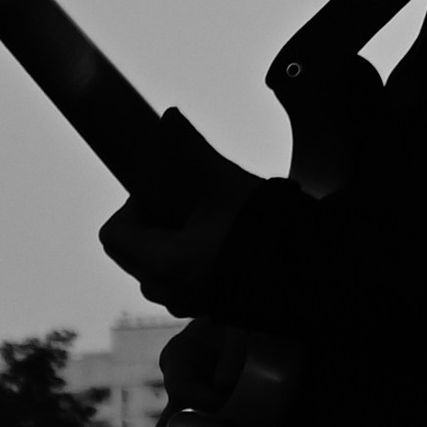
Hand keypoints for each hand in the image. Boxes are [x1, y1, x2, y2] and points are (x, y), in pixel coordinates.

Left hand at [97, 113, 257, 319]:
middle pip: (131, 253)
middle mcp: (170, 291)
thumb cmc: (264, 230)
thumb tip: (169, 118)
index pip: (114, 235)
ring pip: (156, 270)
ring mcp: (190, 304)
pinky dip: (188, 261)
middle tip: (183, 204)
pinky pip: (181, 283)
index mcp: (164, 263)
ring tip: (204, 222)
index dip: (131, 207)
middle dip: (149, 224)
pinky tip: (221, 240)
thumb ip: (190, 148)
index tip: (161, 192)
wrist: (311, 270)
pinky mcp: (211, 308)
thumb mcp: (223, 181)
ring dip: (168, 244)